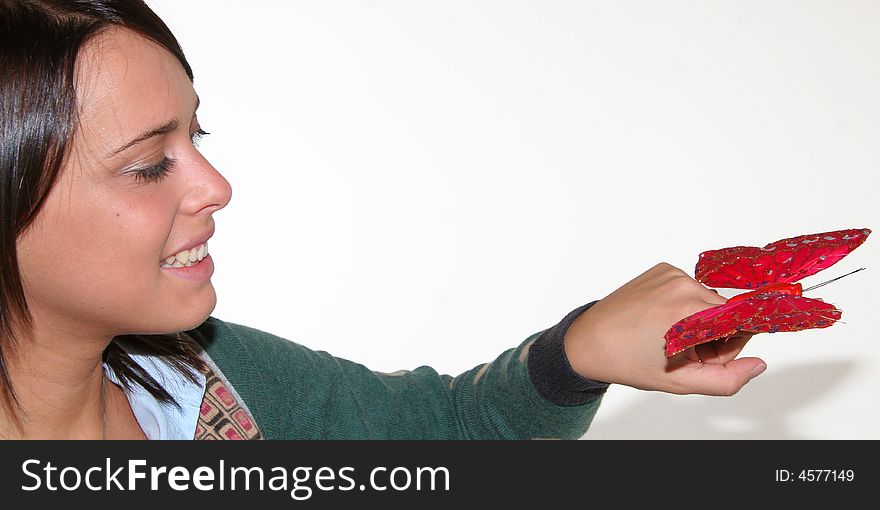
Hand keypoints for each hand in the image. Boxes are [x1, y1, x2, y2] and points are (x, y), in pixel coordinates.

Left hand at [563, 262, 766, 395]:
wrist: (588, 341)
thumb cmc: (629, 362)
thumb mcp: (679, 381)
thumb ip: (726, 380)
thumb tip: (759, 364)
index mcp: (688, 310)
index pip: (740, 323)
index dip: (728, 346)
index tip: (705, 356)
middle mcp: (682, 284)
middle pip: (726, 311)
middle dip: (714, 336)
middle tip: (683, 352)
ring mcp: (670, 273)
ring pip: (709, 300)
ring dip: (700, 320)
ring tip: (669, 337)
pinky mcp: (662, 268)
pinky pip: (690, 289)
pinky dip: (684, 305)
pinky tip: (662, 320)